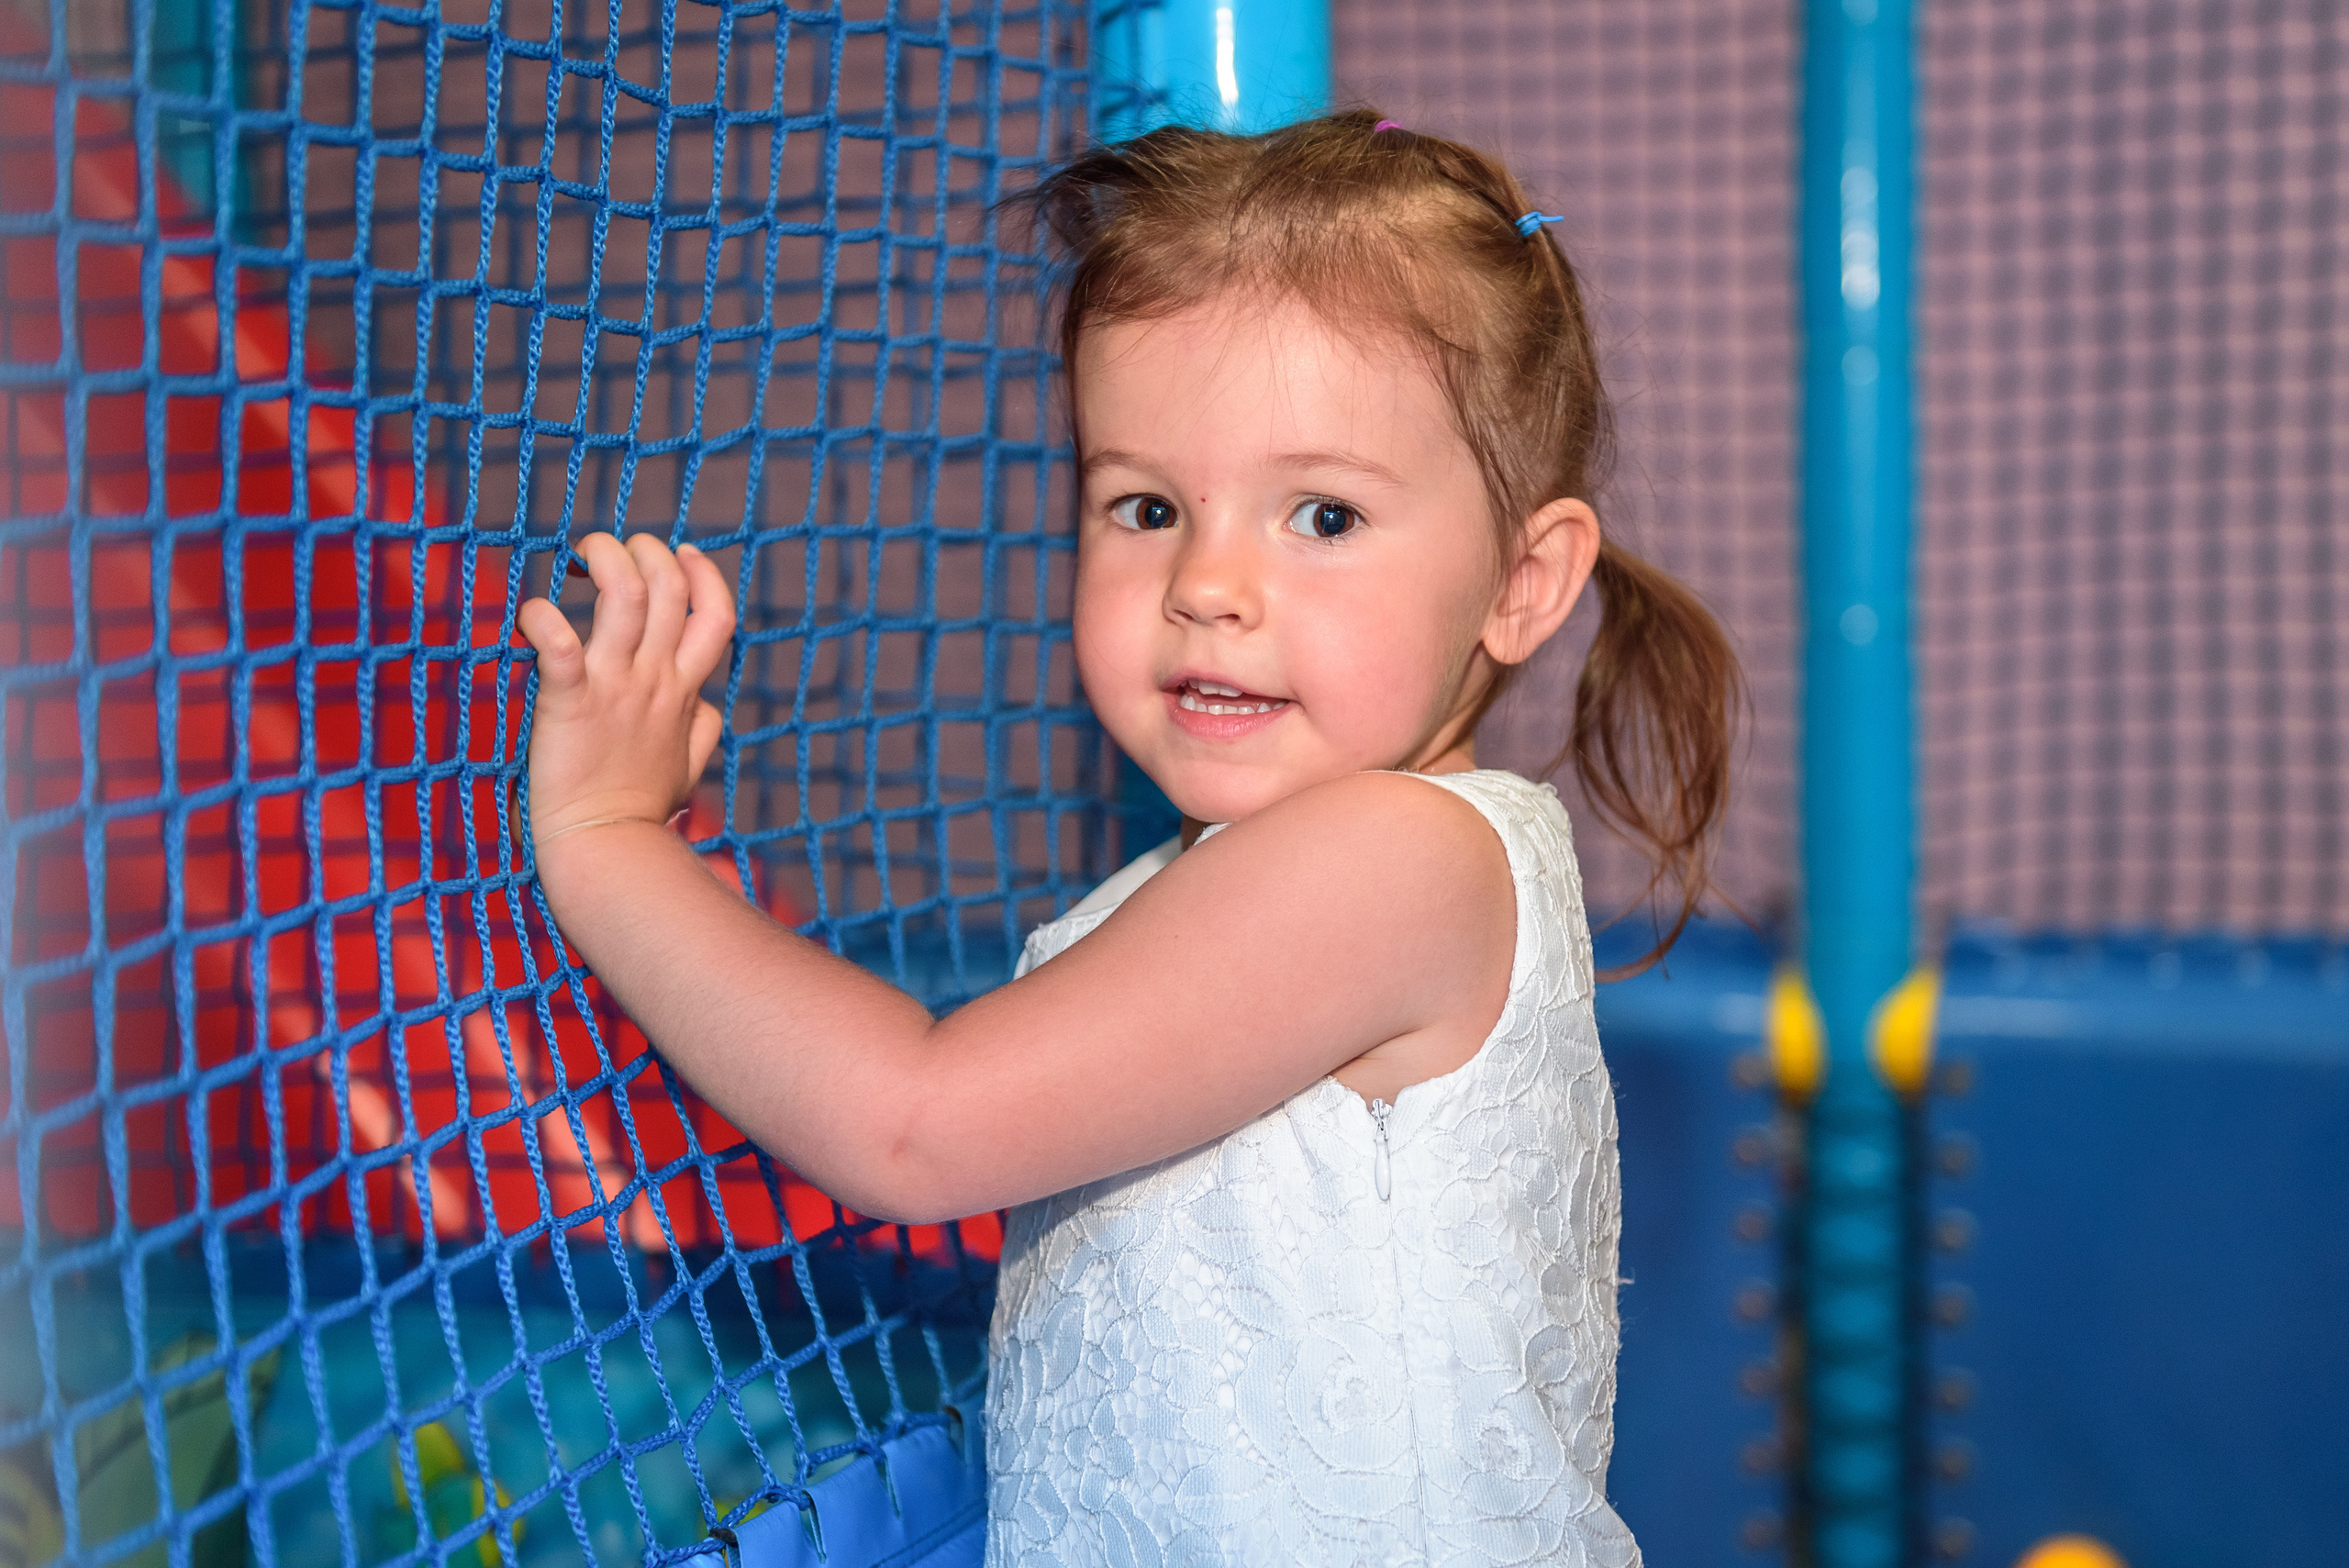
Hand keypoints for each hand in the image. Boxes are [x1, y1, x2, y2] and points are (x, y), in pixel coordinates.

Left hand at [516, 533, 735, 852]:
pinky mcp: (569, 702)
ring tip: (580, 558)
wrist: (606, 848)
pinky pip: (559, 645)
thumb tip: (713, 707)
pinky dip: (542, 619)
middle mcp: (656, 679)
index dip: (704, 575)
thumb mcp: (690, 766)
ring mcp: (616, 688)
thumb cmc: (641, 810)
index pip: (715, 615)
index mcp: (684, 690)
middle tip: (611, 552)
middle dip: (647, 550)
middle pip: (669, 588)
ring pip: (626, 596)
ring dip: (606, 561)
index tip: (683, 553)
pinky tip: (531, 614)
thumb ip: (703, 729)